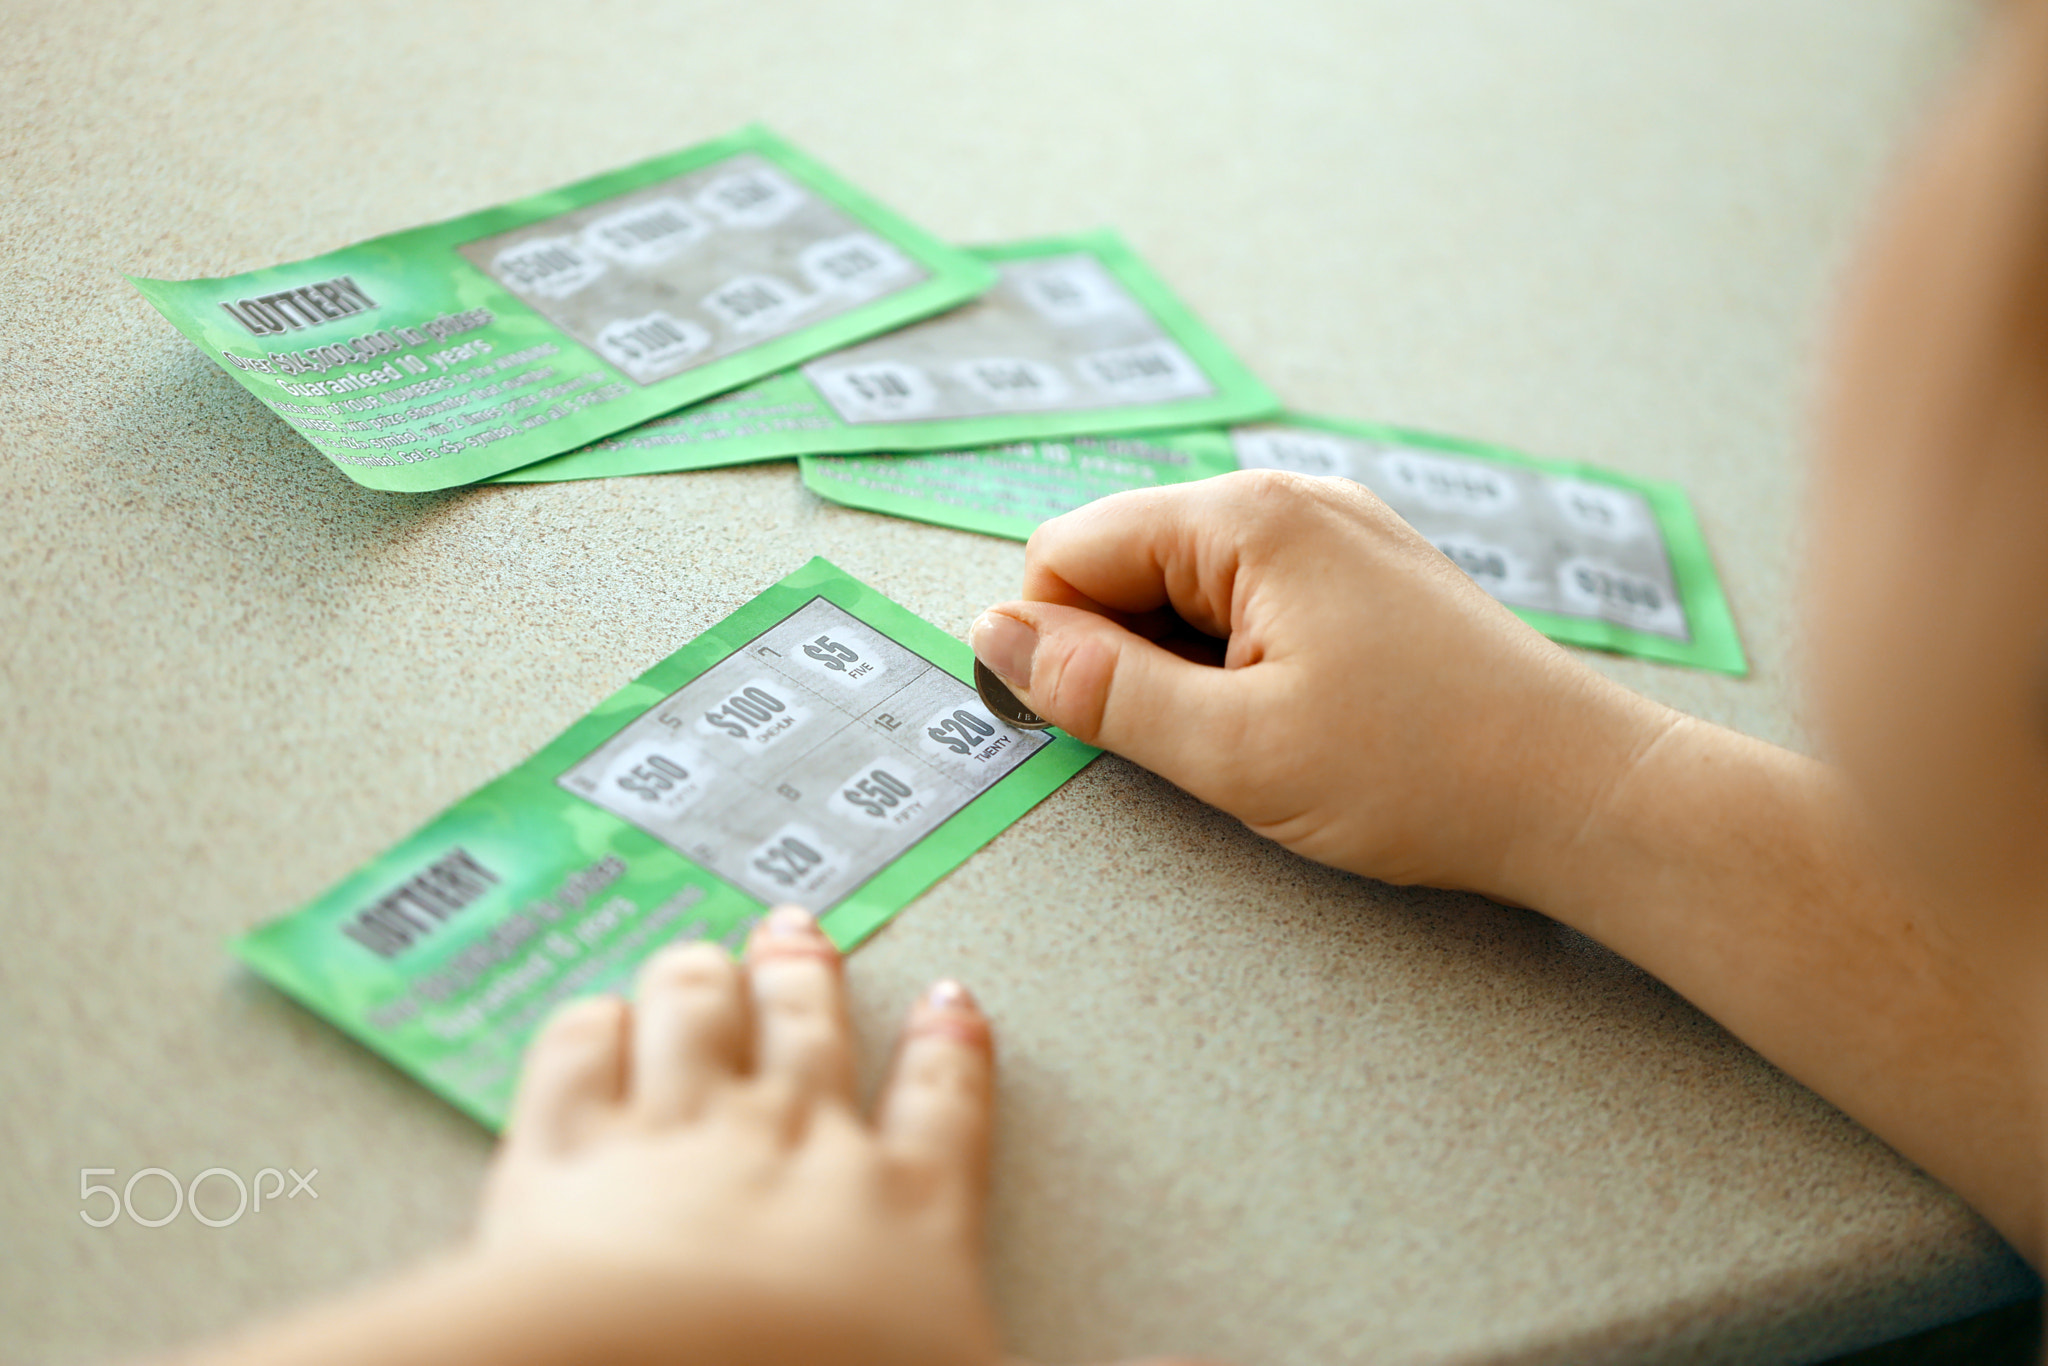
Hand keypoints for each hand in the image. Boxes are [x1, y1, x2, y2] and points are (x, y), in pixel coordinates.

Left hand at [472, 907, 1001, 1365]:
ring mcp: (675, 1138)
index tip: (949, 1007)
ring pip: (692, 1019)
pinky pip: (576, 1059)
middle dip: (805, 979)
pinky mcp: (565, 1159)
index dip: (949, 1051)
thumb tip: (1130, 1359)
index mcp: (904, 1210)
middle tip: (801, 935)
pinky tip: (595, 1019)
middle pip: (806, 1034)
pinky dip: (589, 1029)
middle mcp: (792, 1147)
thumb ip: (1013, 1343)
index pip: (944, 1110)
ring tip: (704, 957)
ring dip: (700, 980)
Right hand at [970, 470, 1676, 898]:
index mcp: (1250, 518)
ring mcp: (1337, 532)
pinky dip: (1240, 660)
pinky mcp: (1367, 575)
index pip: (1069, 548)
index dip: (1052, 644)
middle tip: (1196, 744)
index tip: (1093, 725)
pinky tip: (1298, 719)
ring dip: (1185, 664)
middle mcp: (1292, 500)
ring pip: (1187, 586)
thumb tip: (995, 640)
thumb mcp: (1234, 749)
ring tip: (1260, 737)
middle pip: (1127, 558)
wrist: (1584, 795)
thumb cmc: (1426, 773)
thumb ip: (1099, 691)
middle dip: (1123, 653)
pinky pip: (1252, 600)